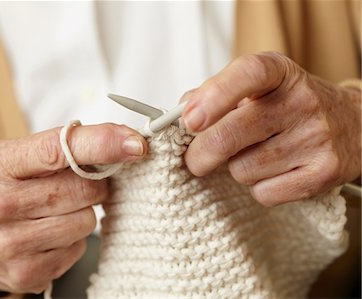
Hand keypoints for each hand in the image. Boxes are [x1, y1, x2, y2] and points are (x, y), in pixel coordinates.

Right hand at [0, 124, 146, 296]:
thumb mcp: (13, 157)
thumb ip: (61, 146)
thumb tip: (122, 141)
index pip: (59, 149)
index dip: (103, 144)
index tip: (135, 143)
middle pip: (84, 189)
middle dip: (95, 184)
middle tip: (82, 182)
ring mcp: (12, 244)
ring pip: (86, 221)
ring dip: (83, 213)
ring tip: (57, 210)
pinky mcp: (28, 272)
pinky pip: (78, 248)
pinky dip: (73, 238)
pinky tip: (50, 234)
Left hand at [181, 52, 360, 205]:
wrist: (353, 125)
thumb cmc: (290, 105)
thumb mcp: (259, 86)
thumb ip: (217, 93)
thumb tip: (181, 112)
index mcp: (280, 72)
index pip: (248, 74)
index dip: (212, 97)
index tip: (188, 121)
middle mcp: (302, 101)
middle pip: (229, 137)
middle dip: (199, 155)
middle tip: (195, 158)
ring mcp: (316, 138)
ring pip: (242, 170)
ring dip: (236, 168)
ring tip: (256, 155)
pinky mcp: (323, 173)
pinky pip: (263, 193)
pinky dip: (258, 187)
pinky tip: (273, 171)